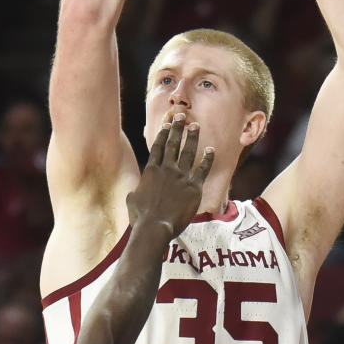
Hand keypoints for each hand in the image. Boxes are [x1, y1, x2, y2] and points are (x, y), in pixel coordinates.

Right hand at [127, 115, 213, 239]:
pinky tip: (211, 149)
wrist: (154, 226)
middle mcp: (166, 170)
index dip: (163, 134)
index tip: (167, 125)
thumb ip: (135, 191)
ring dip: (192, 138)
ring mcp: (181, 177)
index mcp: (151, 171)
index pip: (158, 148)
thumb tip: (135, 191)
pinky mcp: (193, 187)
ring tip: (195, 126)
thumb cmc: (141, 216)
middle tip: (182, 117)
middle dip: (177, 129)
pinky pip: (202, 170)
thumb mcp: (132, 200)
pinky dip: (207, 159)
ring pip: (188, 152)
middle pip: (173, 145)